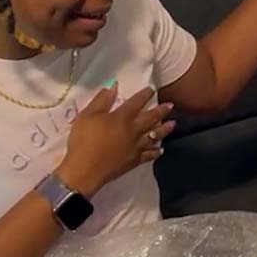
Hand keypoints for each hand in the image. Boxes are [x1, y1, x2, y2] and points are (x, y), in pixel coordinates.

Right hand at [57, 85, 175, 196]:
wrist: (85, 170)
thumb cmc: (84, 140)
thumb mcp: (88, 115)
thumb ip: (101, 100)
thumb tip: (113, 86)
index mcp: (122, 117)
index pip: (137, 102)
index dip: (145, 94)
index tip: (152, 89)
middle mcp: (133, 130)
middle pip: (151, 118)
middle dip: (162, 110)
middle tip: (171, 105)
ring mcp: (136, 146)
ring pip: (154, 136)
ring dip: (165, 129)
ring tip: (173, 124)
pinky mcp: (135, 161)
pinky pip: (149, 155)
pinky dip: (157, 151)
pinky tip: (161, 149)